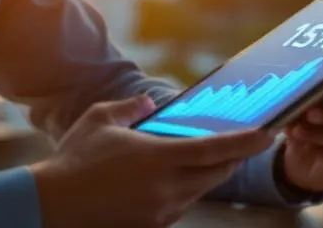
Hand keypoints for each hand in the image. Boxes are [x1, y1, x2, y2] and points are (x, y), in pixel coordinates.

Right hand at [30, 94, 273, 227]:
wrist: (54, 203)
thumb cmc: (75, 159)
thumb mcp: (101, 119)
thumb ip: (131, 108)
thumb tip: (150, 107)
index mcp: (157, 157)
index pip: (213, 149)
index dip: (244, 143)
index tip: (267, 135)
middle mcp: (165, 186)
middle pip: (217, 174)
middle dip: (232, 159)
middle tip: (241, 145)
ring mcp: (161, 210)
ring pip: (200, 190)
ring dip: (205, 174)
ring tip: (198, 158)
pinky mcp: (153, 224)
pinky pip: (181, 204)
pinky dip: (184, 189)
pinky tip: (167, 178)